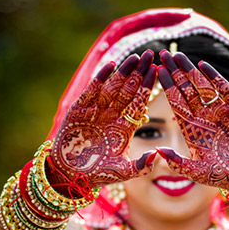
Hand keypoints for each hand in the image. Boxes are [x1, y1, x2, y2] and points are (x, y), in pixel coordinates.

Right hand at [49, 51, 157, 189]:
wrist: (70, 174)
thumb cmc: (97, 174)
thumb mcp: (123, 171)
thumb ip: (141, 165)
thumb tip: (157, 155)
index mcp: (124, 127)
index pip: (139, 103)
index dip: (148, 88)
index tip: (158, 72)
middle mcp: (112, 115)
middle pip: (129, 90)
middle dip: (139, 73)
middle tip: (150, 55)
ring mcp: (96, 110)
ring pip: (113, 86)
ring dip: (124, 71)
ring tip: (135, 57)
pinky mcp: (80, 108)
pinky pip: (92, 89)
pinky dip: (101, 77)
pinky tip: (111, 65)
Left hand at [157, 51, 228, 191]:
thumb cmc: (223, 176)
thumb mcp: (197, 172)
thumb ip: (178, 162)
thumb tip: (158, 150)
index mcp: (192, 129)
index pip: (176, 103)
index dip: (166, 88)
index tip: (155, 71)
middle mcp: (204, 117)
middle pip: (186, 90)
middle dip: (174, 73)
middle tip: (161, 54)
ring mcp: (220, 111)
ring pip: (202, 86)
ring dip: (190, 70)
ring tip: (177, 54)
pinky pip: (224, 89)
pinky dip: (214, 77)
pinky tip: (202, 65)